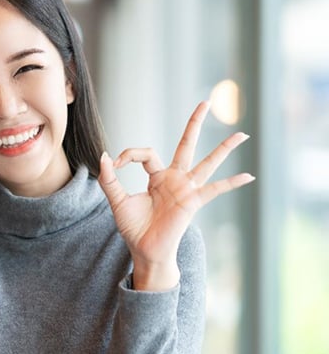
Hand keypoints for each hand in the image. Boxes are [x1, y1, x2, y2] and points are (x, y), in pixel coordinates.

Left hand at [98, 101, 254, 290]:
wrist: (144, 251)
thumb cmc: (133, 228)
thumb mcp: (117, 201)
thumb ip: (110, 179)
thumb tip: (104, 156)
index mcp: (157, 176)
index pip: (146, 153)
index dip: (129, 154)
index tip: (116, 162)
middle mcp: (174, 179)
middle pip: (187, 144)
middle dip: (195, 123)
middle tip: (206, 102)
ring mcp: (186, 189)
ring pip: (207, 163)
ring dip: (224, 148)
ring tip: (242, 135)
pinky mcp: (192, 202)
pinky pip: (215, 190)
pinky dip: (231, 183)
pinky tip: (249, 176)